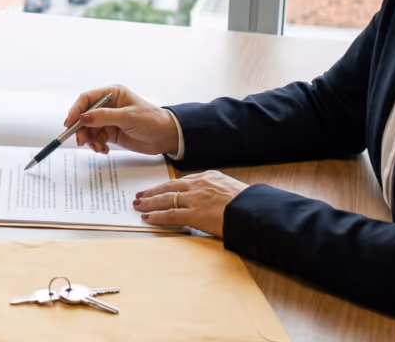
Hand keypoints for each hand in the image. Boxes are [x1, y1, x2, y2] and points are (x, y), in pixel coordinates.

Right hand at [65, 85, 179, 156]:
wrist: (167, 137)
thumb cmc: (152, 121)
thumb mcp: (128, 117)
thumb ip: (104, 117)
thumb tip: (83, 117)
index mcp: (112, 94)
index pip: (87, 99)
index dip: (76, 110)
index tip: (69, 123)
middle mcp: (108, 105)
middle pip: (85, 115)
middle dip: (82, 129)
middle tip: (82, 141)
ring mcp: (109, 120)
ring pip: (89, 129)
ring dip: (91, 140)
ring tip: (99, 148)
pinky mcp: (111, 133)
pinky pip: (97, 138)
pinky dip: (97, 145)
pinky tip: (104, 150)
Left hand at [131, 171, 249, 237]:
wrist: (255, 210)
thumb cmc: (248, 203)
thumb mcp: (231, 189)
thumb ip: (217, 191)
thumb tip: (211, 199)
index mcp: (209, 177)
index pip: (182, 180)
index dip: (167, 185)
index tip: (158, 188)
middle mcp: (199, 185)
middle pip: (169, 186)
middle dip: (153, 191)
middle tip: (140, 194)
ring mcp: (196, 199)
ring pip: (166, 199)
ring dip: (149, 202)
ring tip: (138, 204)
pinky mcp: (195, 214)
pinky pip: (170, 214)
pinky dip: (156, 216)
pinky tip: (147, 217)